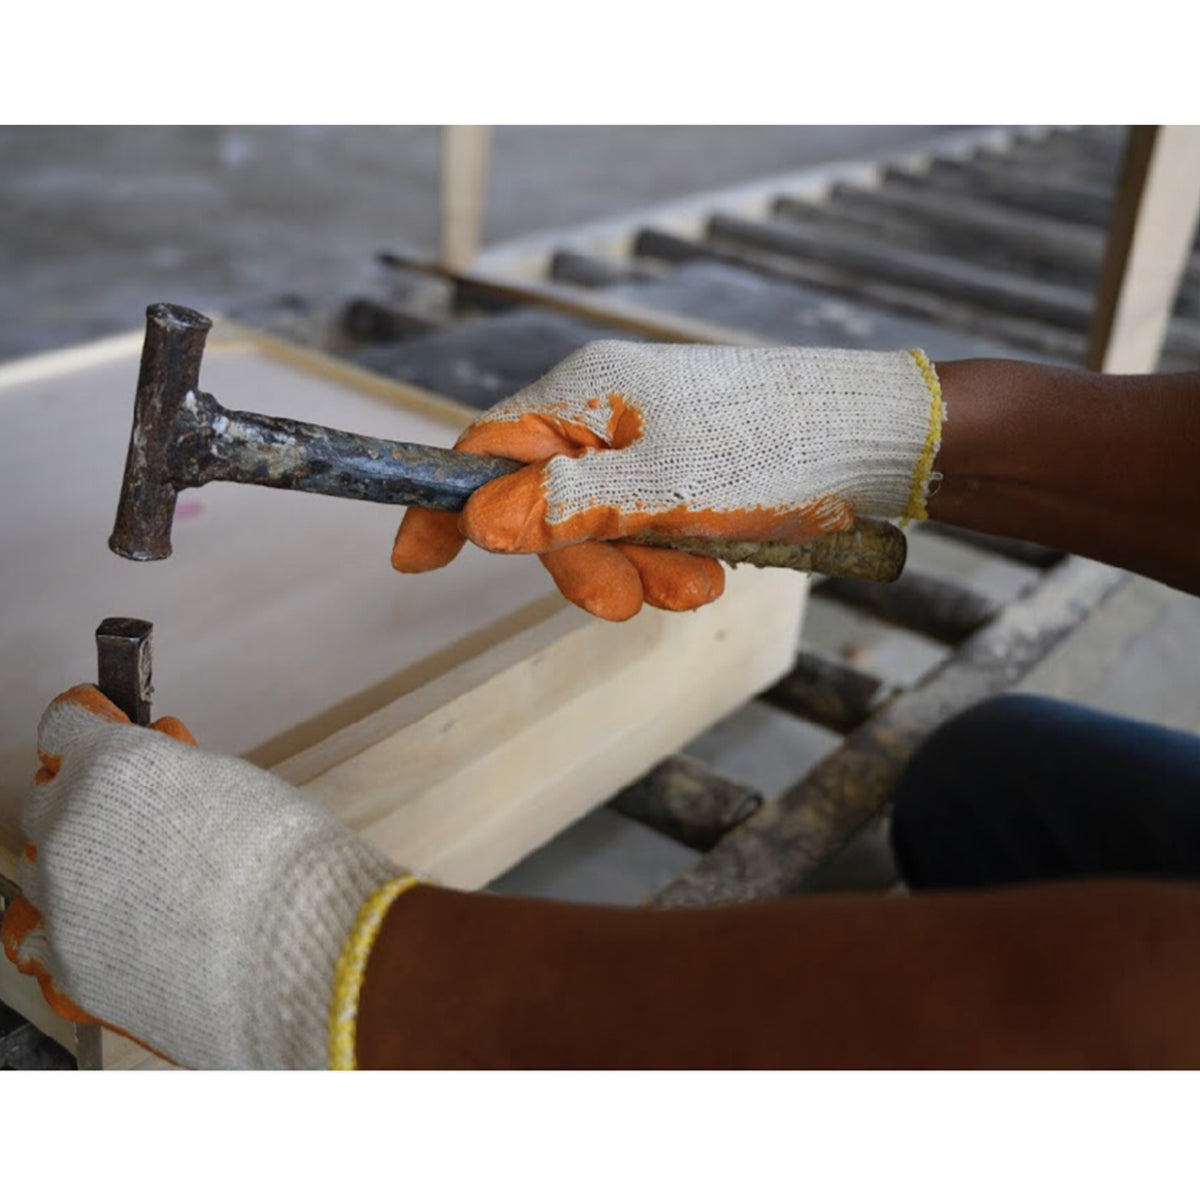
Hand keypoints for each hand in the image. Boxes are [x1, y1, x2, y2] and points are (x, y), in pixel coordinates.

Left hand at [2, 686, 405, 1068]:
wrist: (300, 948)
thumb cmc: (284, 859)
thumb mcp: (230, 783)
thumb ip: (170, 775)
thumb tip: (154, 780)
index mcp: (111, 769)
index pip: (66, 726)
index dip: (93, 726)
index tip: (105, 730)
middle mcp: (71, 830)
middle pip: (49, 801)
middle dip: (88, 804)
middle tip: (141, 820)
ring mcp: (63, 904)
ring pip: (41, 874)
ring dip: (76, 871)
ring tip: (133, 884)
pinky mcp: (70, 969)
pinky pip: (48, 942)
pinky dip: (79, 935)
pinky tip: (121, 933)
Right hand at [392, 342, 942, 619]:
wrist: (879, 442)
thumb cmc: (773, 450)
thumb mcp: (660, 489)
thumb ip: (563, 506)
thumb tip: (475, 521)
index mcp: (587, 392)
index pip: (488, 448)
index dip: (446, 506)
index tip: (412, 563)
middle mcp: (608, 411)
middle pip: (545, 502)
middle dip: (584, 562)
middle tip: (630, 605)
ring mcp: (648, 441)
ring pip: (602, 524)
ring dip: (638, 567)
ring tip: (698, 584)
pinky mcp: (687, 468)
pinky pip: (647, 525)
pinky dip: (669, 556)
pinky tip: (712, 565)